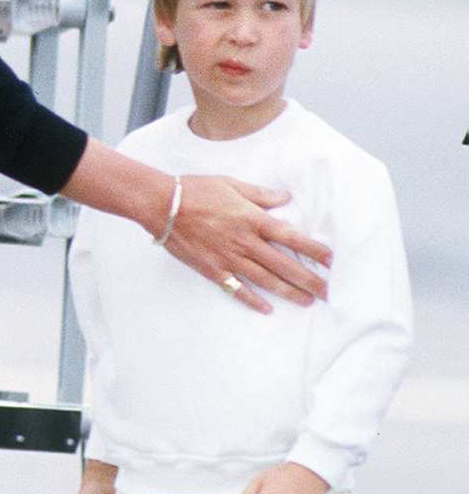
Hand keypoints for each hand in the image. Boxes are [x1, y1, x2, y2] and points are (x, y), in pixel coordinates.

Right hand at [164, 175, 330, 314]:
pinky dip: (252, 300)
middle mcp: (244, 241)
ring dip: (288, 292)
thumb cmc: (195, 190)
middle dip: (308, 279)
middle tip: (328, 291)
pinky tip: (267, 309)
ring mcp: (228, 258)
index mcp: (251, 219)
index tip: (330, 259)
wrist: (162, 206)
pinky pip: (236, 289)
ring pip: (265, 279)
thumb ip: (260, 194)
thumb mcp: (231, 184)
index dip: (312, 249)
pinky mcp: (212, 269)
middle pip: (283, 264)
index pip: (290, 237)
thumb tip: (285, 198)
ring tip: (307, 301)